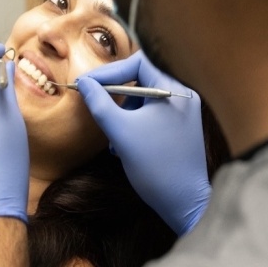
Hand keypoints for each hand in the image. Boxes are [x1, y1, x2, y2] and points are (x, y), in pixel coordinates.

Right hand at [76, 50, 210, 234]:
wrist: (183, 203)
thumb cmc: (154, 165)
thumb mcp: (120, 131)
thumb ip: (99, 103)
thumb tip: (83, 82)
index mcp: (173, 91)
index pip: (138, 63)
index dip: (109, 71)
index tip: (87, 84)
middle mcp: (181, 97)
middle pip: (140, 80)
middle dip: (115, 95)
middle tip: (96, 105)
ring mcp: (182, 114)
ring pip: (143, 100)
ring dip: (122, 113)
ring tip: (113, 135)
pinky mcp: (179, 129)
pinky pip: (151, 116)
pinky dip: (133, 124)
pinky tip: (124, 145)